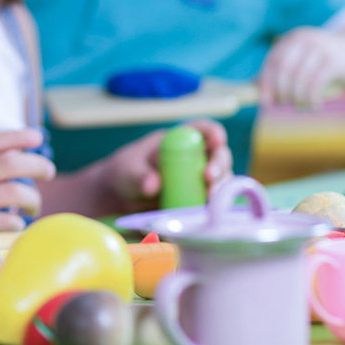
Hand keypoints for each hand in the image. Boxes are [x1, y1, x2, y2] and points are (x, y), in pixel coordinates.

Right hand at [0, 129, 55, 230]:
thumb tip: (24, 150)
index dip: (18, 137)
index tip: (38, 138)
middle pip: (12, 164)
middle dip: (37, 166)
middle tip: (48, 172)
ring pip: (16, 192)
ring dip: (33, 198)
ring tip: (33, 204)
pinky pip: (9, 220)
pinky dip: (19, 221)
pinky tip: (17, 221)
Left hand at [100, 119, 231, 212]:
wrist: (122, 200)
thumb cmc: (126, 174)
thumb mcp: (127, 171)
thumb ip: (138, 175)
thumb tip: (153, 185)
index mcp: (180, 140)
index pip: (203, 130)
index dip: (213, 132)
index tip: (217, 140)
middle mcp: (197, 158)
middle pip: (219, 156)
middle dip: (219, 164)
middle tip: (209, 177)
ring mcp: (200, 181)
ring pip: (221, 180)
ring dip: (220, 188)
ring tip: (209, 199)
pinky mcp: (200, 202)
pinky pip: (213, 203)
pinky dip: (214, 207)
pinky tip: (207, 214)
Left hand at [260, 26, 344, 108]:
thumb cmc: (330, 62)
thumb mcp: (306, 63)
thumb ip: (284, 72)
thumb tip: (256, 89)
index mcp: (293, 39)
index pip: (272, 62)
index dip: (266, 84)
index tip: (265, 103)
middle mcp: (304, 39)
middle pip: (283, 71)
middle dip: (281, 92)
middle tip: (285, 105)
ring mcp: (320, 47)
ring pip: (299, 80)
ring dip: (298, 99)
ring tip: (303, 106)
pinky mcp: (334, 60)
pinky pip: (315, 84)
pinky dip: (311, 99)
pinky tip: (315, 105)